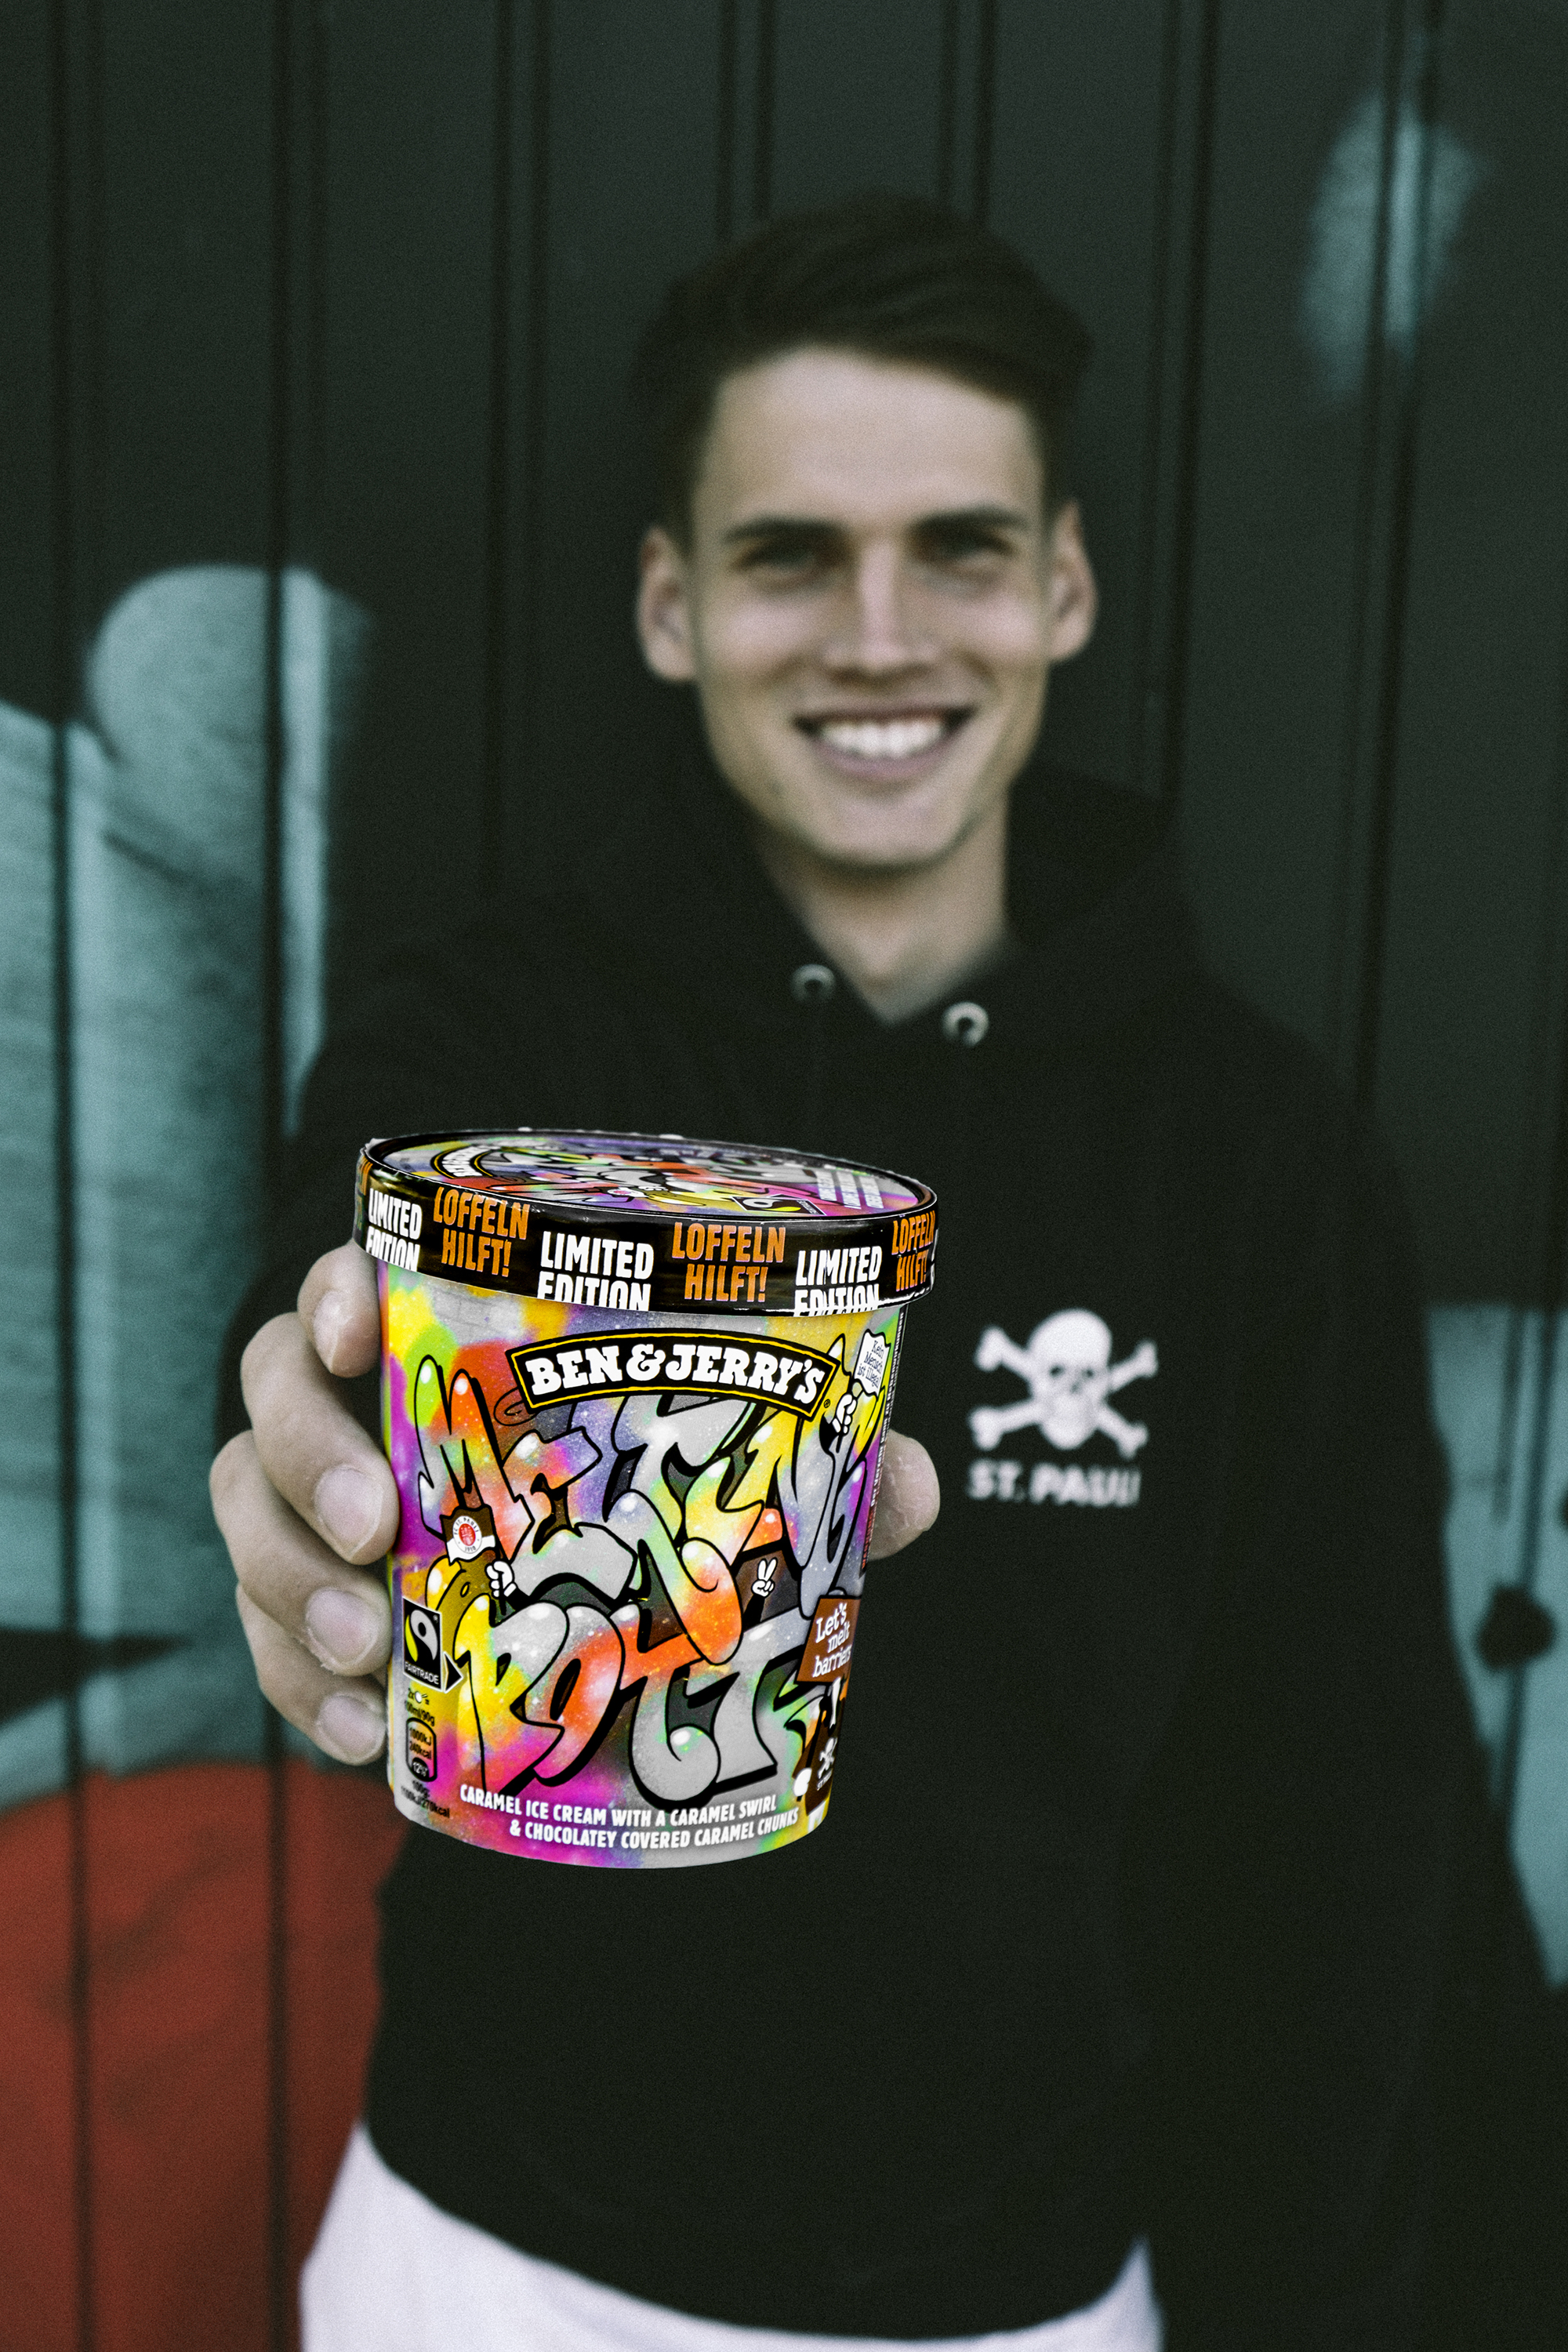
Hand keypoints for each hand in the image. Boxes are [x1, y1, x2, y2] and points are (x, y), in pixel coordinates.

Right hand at [211, 1242, 941, 1765]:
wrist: (580, 1563)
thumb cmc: (639, 1458)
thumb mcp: (719, 1444)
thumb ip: (810, 1450)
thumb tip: (915, 1489)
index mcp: (431, 1330)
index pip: (347, 1281)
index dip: (332, 1292)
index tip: (359, 1325)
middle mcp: (350, 1405)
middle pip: (274, 1400)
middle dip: (310, 1461)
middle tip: (383, 1529)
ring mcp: (317, 1506)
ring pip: (249, 1518)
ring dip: (294, 1583)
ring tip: (370, 1654)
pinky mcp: (311, 1603)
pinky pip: (270, 1640)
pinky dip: (302, 1690)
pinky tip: (362, 1738)